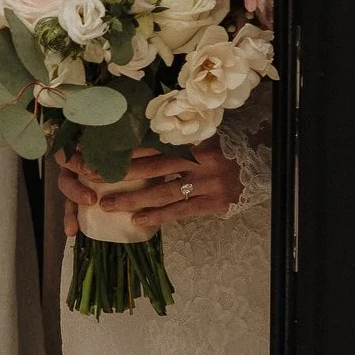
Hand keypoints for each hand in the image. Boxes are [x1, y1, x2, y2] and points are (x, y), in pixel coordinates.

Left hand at [49, 139, 240, 235]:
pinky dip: (158, 216)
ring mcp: (208, 182)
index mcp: (194, 137)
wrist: (263, 165)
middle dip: (119, 173)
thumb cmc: (227, 148)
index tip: (97, 152)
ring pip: (162, 192)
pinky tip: (137, 221)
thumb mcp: (204, 134)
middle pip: (151, 167)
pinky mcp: (215, 203)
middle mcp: (199, 159)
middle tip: (90, 177)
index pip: (152, 144)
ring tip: (107, 205)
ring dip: (132, 199)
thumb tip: (137, 137)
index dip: (123, 149)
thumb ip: (177, 137)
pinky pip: (181, 211)